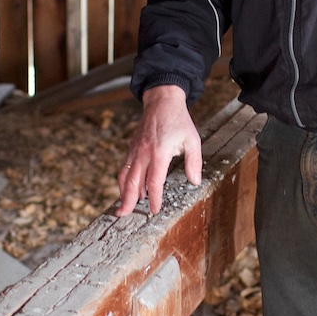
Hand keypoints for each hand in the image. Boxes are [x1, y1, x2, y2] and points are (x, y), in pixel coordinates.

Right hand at [116, 85, 202, 216]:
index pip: (154, 181)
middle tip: (124, 215)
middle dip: (128, 200)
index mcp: (160, 152)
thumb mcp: (192, 139)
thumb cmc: (178, 120)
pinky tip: (127, 189)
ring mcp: (135, 150)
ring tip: (122, 207)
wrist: (162, 101)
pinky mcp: (132, 147)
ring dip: (123, 192)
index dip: (154, 198)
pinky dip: (124, 181)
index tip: (154, 209)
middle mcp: (144, 153)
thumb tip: (195, 181)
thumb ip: (194, 162)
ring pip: (125, 175)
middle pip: (133, 182)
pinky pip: (125, 167)